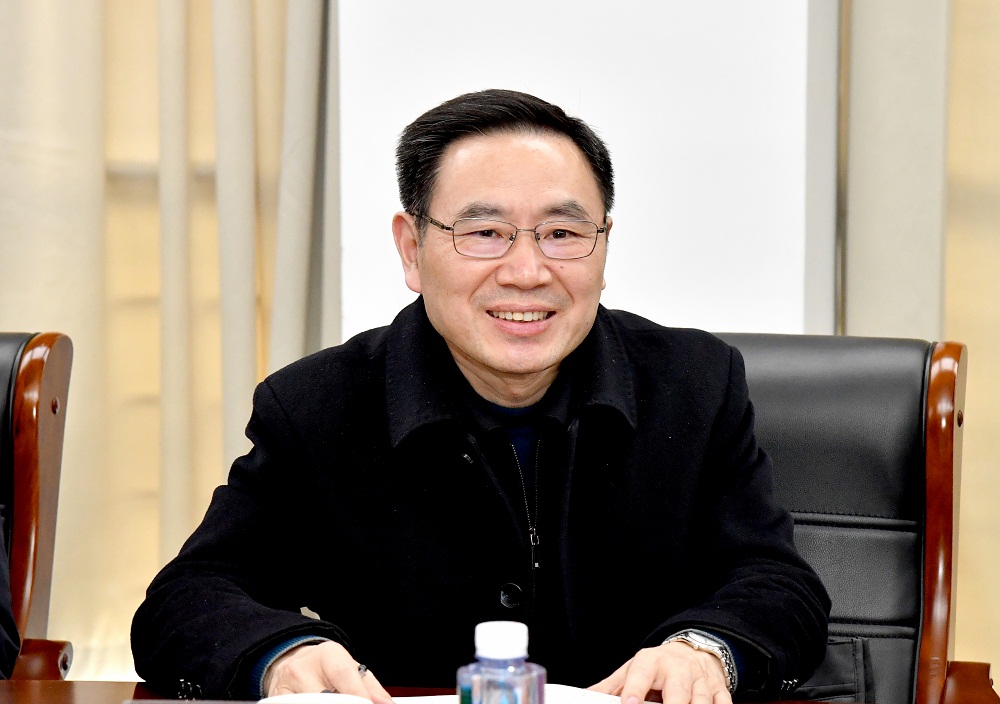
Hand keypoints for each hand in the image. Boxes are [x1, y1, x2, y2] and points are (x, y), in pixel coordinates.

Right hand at [264, 640, 393, 703]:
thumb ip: (369, 685)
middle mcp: (304, 669)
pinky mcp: (276, 699)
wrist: (292, 663)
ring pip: (307, 703)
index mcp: (328, 655)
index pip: (344, 675)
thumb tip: (386, 703)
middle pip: (324, 695)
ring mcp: (286, 686)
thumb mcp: (349, 667)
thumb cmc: (326, 667)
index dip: (358, 694)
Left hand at [588, 642, 732, 703]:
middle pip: (678, 691)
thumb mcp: (632, 670)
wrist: (693, 651)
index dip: (635, 690)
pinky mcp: (718, 690)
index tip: (630, 703)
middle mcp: (678, 669)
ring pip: (701, 700)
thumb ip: (610, 688)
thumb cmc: (657, 667)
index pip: (641, 674)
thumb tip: (584, 696)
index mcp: (651, 662)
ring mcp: (700, 680)